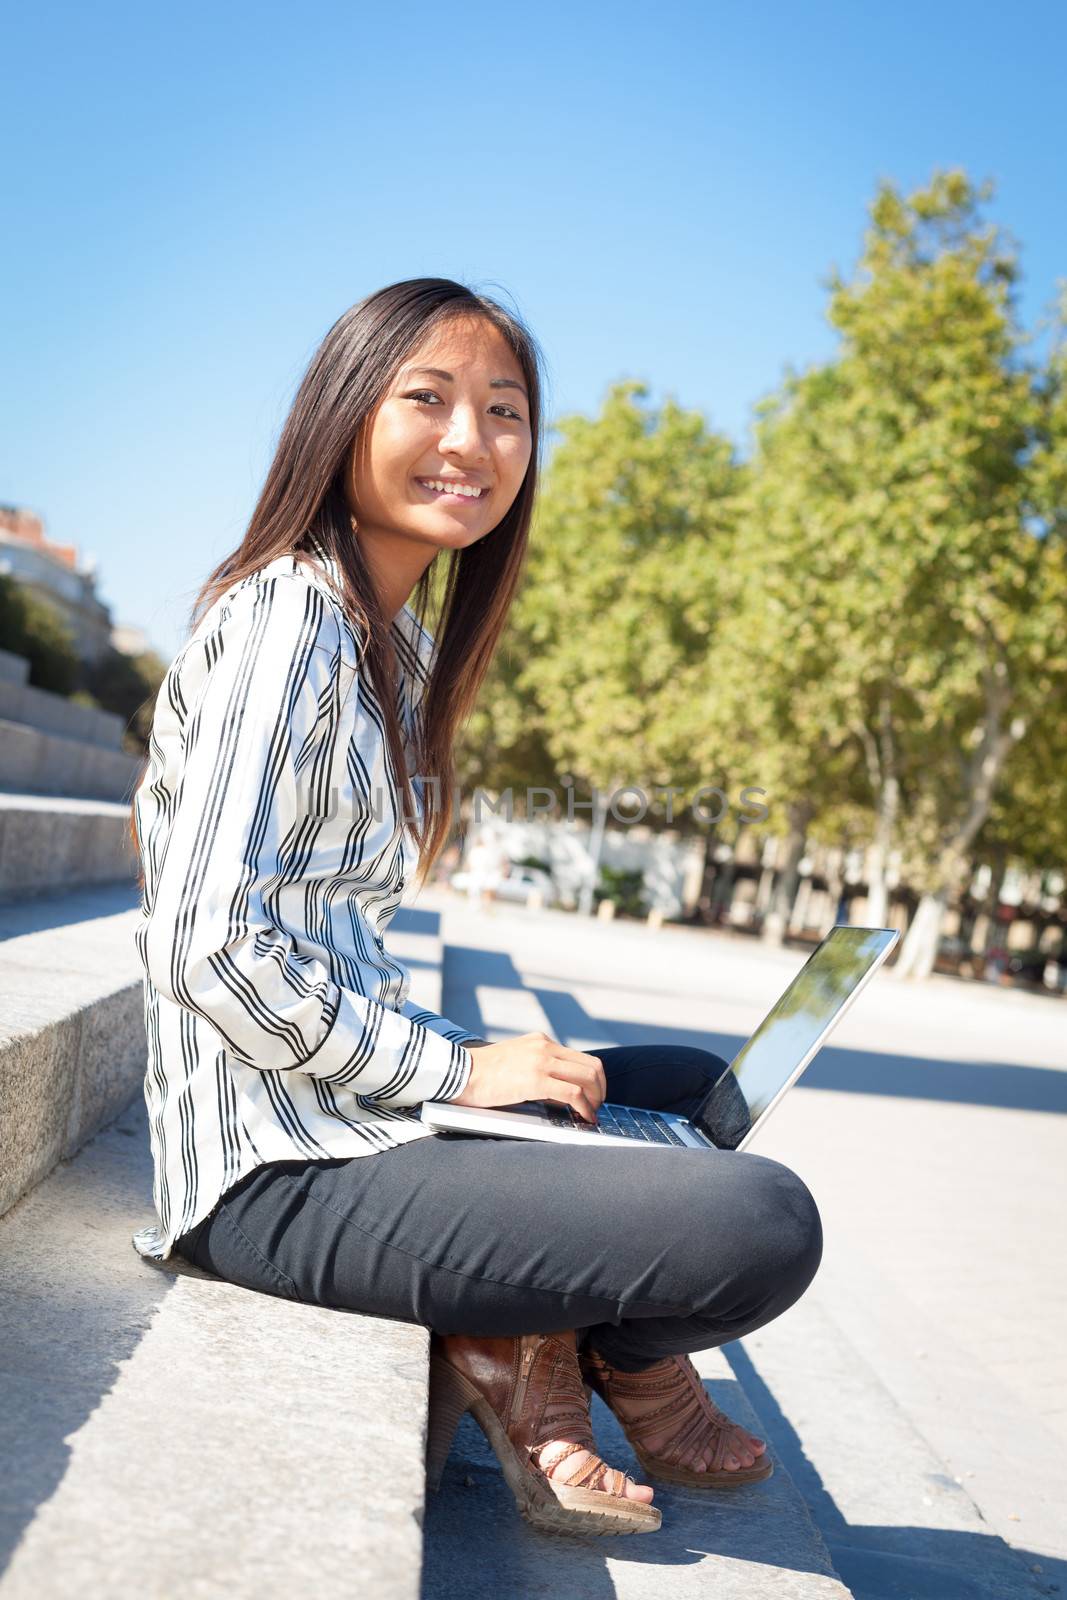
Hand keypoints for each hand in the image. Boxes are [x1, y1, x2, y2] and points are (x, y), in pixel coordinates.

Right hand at [451, 1032, 606, 1123]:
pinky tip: (583, 1118)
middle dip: (600, 1090)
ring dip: (595, 1100)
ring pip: (588, 1078)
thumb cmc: (482, 1074)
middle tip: (596, 1107)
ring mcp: (541, 1061)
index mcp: (541, 1041)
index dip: (595, 1080)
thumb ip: (539, 1069)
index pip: (581, 1058)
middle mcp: (545, 1046)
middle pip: (592, 1066)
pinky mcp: (536, 1079)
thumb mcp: (516, 1062)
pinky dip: (584, 1108)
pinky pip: (573, 1093)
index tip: (594, 1096)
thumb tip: (563, 1094)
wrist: (458, 1072)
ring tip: (590, 1114)